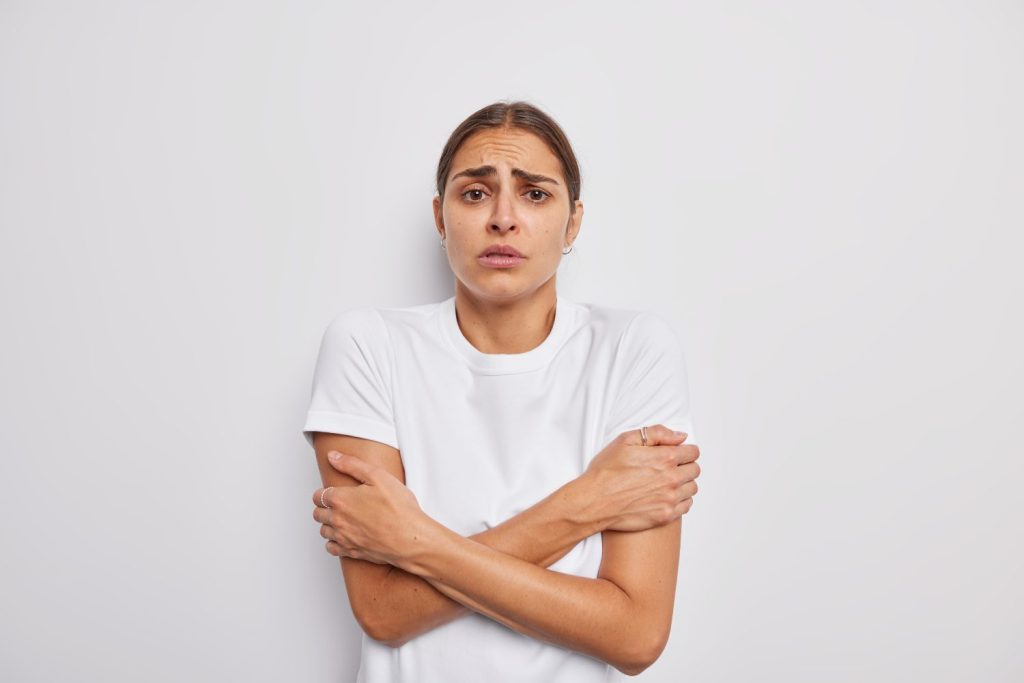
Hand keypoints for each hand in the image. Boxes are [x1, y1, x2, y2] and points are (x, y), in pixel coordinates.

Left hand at [312, 451, 429, 567]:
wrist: (409, 538)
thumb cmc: (398, 509)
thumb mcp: (378, 476)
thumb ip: (351, 464)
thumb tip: (333, 456)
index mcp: (340, 500)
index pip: (318, 496)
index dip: (324, 492)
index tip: (333, 491)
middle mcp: (337, 520)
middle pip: (318, 513)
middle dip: (325, 507)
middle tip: (339, 504)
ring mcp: (343, 537)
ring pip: (324, 531)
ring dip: (329, 524)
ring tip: (342, 519)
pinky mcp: (351, 551)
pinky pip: (331, 548)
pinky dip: (334, 542)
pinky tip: (344, 536)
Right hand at [580, 424, 699, 531]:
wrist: (594, 501)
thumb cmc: (606, 471)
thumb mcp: (626, 440)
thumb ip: (657, 433)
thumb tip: (680, 436)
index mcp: (665, 458)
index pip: (692, 452)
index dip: (685, 450)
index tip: (677, 452)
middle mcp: (671, 479)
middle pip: (694, 470)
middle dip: (685, 465)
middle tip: (670, 467)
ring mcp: (670, 499)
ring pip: (692, 488)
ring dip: (684, 483)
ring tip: (667, 482)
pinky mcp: (665, 516)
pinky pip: (686, 506)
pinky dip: (681, 500)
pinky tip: (666, 496)